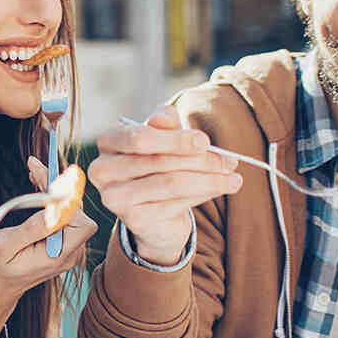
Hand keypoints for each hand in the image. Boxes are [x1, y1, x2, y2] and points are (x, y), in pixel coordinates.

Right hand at [0, 156, 96, 298]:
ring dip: (54, 189)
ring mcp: (67, 248)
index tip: (45, 181)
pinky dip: (52, 198)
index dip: (66, 200)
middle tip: (34, 166)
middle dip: (57, 187)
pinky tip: (38, 184)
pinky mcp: (61, 241)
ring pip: (71, 210)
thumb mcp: (5, 246)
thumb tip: (54, 210)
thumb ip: (31, 229)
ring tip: (34, 171)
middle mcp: (69, 252)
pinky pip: (64, 215)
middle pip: (77, 212)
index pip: (81, 222)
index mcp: (58, 256)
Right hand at [88, 104, 240, 264]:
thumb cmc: (158, 164)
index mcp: (108, 142)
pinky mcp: (133, 220)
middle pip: (158, 161)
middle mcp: (103, 171)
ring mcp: (115, 198)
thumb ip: (164, 124)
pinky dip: (203, 195)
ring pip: (171, 184)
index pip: (139, 138)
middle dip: (200, 161)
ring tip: (233, 178)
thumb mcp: (163, 138)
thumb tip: (165, 117)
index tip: (205, 141)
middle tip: (230, 162)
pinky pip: (176, 204)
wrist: (154, 211)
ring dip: (209, 180)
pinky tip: (220, 189)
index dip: (174, 139)